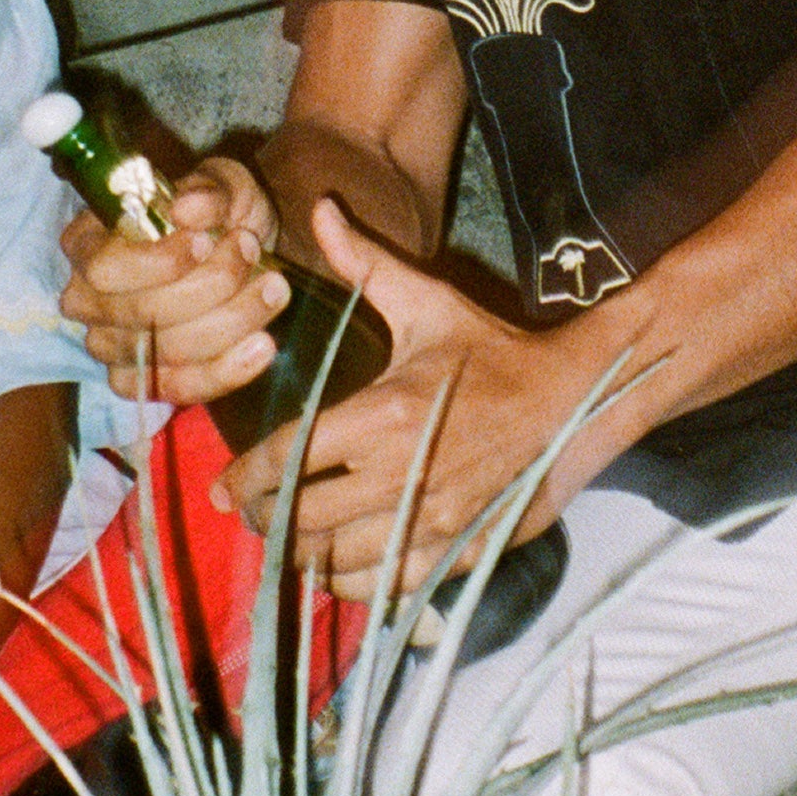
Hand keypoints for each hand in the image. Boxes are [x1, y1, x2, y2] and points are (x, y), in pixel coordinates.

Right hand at [58, 156, 292, 405]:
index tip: (206, 241)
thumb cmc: (220, 213)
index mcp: (87, 244)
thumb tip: (186, 208)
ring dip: (231, 320)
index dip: (157, 263)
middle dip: (210, 285)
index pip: (105, 268)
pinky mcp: (142, 383)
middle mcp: (86, 300)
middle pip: (141, 313)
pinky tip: (263, 345)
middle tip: (252, 252)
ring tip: (273, 288)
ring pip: (166, 352)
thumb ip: (208, 190)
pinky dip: (227, 370)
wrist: (245, 249)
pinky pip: (180, 388)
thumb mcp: (222, 183)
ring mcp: (110, 346)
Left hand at [212, 200, 596, 596]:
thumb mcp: (428, 304)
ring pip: (336, 561)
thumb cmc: (493, 352)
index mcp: (384, 413)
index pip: (289, 457)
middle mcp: (401, 473)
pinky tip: (338, 564)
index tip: (223, 486)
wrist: (573, 401)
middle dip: (265, 518)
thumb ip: (366, 264)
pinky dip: (351, 582)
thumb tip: (321, 209)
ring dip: (302, 555)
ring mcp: (430, 518)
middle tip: (251, 511)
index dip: (244, 477)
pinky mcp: (455, 548)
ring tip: (287, 539)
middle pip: (301, 519)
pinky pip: (384, 586)